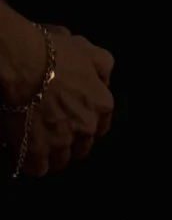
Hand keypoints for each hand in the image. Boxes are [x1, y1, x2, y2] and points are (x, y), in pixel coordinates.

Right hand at [0, 4, 113, 175]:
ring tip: (38, 143)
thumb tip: (103, 82)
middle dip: (70, 142)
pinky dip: (32, 164)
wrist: (21, 63)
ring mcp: (61, 142)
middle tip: (53, 131)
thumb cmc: (54, 53)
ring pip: (60, 161)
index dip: (86, 125)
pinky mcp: (37, 151)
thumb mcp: (89, 50)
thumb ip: (102, 68)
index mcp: (102, 105)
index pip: (101, 127)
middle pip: (82, 147)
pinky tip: (26, 154)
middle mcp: (86, 127)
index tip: (73, 121)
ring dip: (51, 154)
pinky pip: (38, 169)